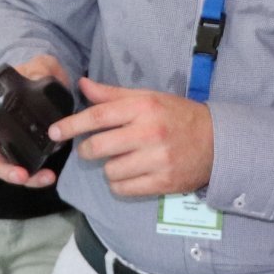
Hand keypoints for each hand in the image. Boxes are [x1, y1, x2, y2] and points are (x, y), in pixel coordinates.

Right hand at [0, 54, 69, 187]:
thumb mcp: (41, 68)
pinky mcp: (20, 156)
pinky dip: (31, 179)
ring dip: (4, 171)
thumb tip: (39, 77)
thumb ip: (39, 70)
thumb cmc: (40, 78)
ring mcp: (3, 142)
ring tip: (22, 175)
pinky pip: (19, 171)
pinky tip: (46, 177)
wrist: (57, 94)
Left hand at [48, 77, 213, 199]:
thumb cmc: (178, 116)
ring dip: (108, 168)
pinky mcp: (163, 182)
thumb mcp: (148, 98)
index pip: (98, 116)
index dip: (72, 125)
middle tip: (90, 150)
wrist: (218, 141)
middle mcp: (149, 132)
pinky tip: (129, 175)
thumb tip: (83, 84)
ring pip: (110, 171)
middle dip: (87, 150)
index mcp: (144, 108)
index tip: (55, 131)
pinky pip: (124, 189)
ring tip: (120, 160)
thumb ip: (114, 94)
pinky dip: (120, 184)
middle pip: (98, 148)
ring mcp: (157, 159)